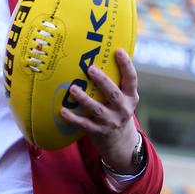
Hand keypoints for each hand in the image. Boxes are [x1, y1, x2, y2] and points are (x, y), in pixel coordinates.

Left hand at [60, 48, 139, 172]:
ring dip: (84, 99)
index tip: (118, 50)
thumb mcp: (123, 98)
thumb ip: (115, 82)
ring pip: (97, 109)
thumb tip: (97, 55)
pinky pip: (84, 124)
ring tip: (73, 88)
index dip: (126, 64)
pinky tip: (62, 110)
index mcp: (130, 97)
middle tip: (90, 68)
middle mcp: (123, 109)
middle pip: (113, 94)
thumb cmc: (117, 111)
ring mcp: (111, 122)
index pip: (131, 79)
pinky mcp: (99, 132)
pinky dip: (73, 118)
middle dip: (102, 81)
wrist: (121, 143)